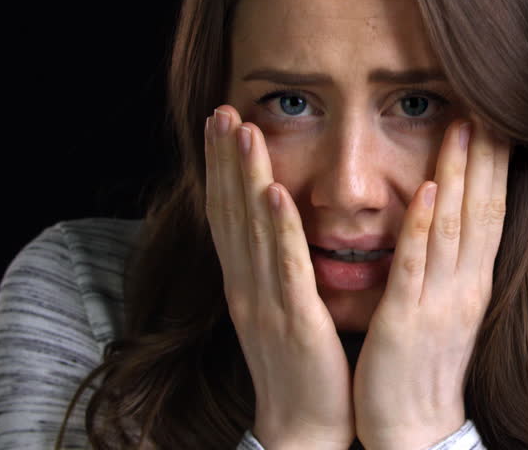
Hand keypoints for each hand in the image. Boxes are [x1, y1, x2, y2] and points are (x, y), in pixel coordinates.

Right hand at [205, 105, 355, 449]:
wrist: (306, 426)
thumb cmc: (303, 365)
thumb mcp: (283, 305)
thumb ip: (278, 265)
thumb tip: (276, 222)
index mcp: (247, 282)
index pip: (228, 213)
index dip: (221, 167)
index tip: (221, 121)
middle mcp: (247, 286)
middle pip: (230, 212)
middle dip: (225, 159)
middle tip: (221, 109)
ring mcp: (266, 302)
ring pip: (252, 230)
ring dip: (245, 178)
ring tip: (242, 131)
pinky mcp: (295, 320)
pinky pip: (286, 267)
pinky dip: (278, 229)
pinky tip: (275, 193)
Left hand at [353, 115, 511, 449]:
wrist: (416, 433)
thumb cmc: (425, 372)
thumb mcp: (447, 310)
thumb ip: (451, 267)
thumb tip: (455, 226)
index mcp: (473, 282)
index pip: (491, 210)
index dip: (495, 164)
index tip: (498, 119)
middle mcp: (466, 285)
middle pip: (483, 207)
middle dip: (486, 153)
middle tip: (490, 102)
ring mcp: (441, 301)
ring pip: (455, 225)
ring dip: (460, 172)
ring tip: (464, 124)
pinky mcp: (408, 321)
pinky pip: (418, 266)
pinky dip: (426, 226)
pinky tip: (430, 191)